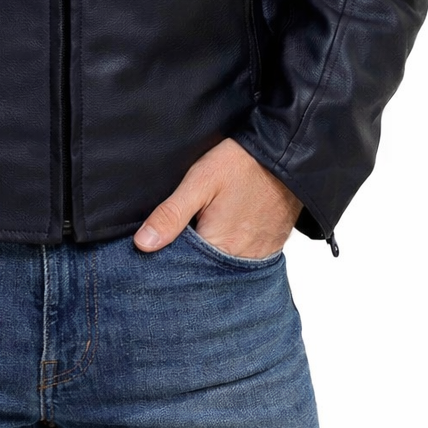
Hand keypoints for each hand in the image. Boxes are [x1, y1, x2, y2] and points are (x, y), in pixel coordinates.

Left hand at [133, 137, 302, 257]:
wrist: (284, 154)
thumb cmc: (241, 164)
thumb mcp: (199, 182)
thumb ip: (171, 214)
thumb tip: (143, 244)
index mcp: (220, 245)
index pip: (185, 269)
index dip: (169, 260)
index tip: (156, 253)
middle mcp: (242, 259)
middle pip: (206, 273)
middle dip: (189, 262)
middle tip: (179, 239)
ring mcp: (259, 255)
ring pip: (225, 269)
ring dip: (210, 260)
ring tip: (200, 238)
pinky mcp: (271, 247)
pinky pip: (244, 261)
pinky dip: (230, 255)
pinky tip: (222, 238)